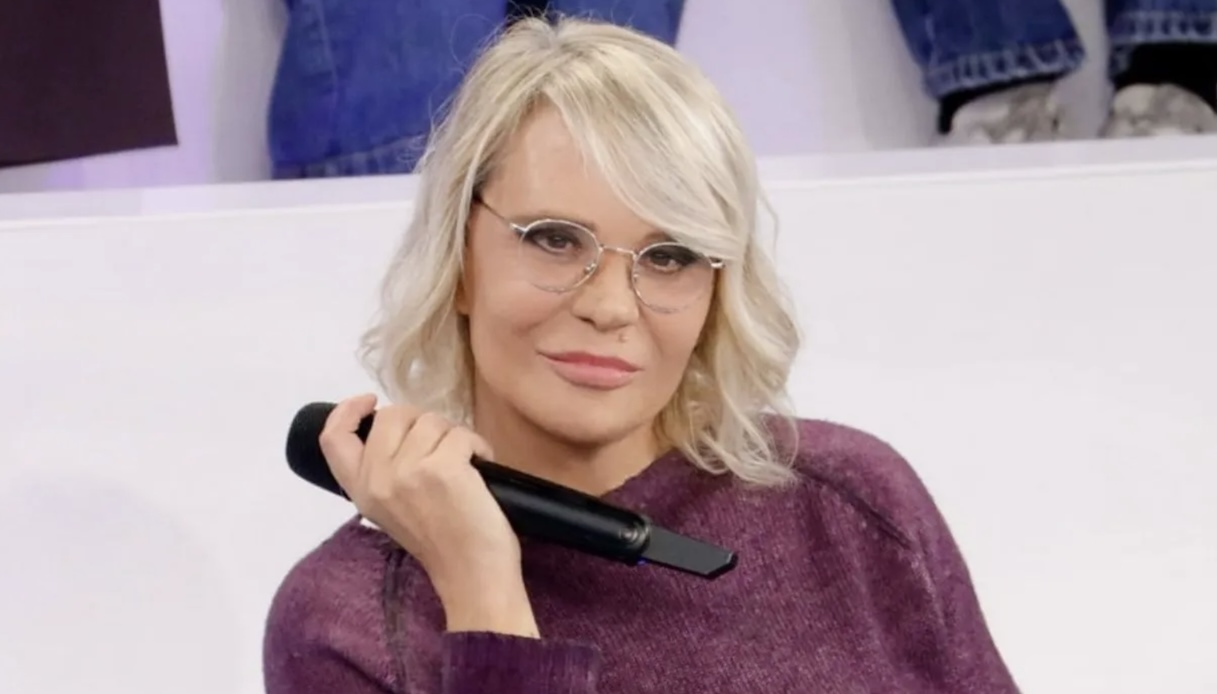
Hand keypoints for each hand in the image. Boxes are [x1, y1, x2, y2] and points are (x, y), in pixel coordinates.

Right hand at [319, 394, 538, 636]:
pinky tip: (481, 468)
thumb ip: (383, 474)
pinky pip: (462, 433)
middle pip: (391, 416)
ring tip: (463, 466)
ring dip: (453, 437)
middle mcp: (378, 480)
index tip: (369, 402)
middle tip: (440, 449)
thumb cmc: (441, 544)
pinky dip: (478, 446)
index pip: (332, 438)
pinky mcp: (443, 469)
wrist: (473, 576)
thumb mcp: (392, 510)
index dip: (347, 411)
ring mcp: (409, 473)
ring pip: (431, 421)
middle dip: (422, 422)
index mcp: (360, 491)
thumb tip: (396, 429)